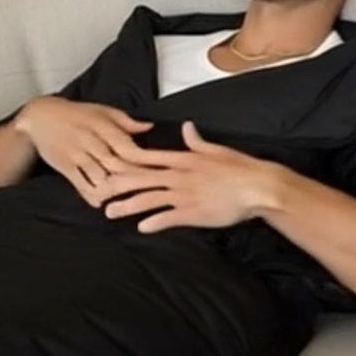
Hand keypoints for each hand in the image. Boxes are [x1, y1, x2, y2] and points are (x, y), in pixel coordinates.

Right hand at [13, 97, 152, 205]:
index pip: (129, 147)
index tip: (162, 171)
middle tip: (154, 194)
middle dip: (136, 179)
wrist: (39, 117)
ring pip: (100, 176)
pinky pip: (79, 183)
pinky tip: (103, 203)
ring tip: (132, 203)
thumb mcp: (102, 111)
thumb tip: (150, 127)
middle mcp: (92, 141)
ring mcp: (77, 155)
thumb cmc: (77, 114)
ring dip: (115, 189)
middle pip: (118, 164)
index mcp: (104, 127)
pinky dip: (91, 194)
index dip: (146, 161)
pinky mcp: (65, 166)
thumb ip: (126, 122)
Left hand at [99, 122, 279, 231]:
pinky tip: (141, 228)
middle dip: (117, 185)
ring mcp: (184, 194)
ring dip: (127, 206)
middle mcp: (179, 175)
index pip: (148, 158)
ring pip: (149, 199)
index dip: (126, 161)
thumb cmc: (241, 168)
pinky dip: (154, 223)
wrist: (258, 186)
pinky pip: (168, 218)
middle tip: (97, 191)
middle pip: (141, 179)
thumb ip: (197, 142)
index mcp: (183, 159)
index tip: (108, 164)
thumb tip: (187, 127)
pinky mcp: (193, 212)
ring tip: (109, 212)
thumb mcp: (216, 150)